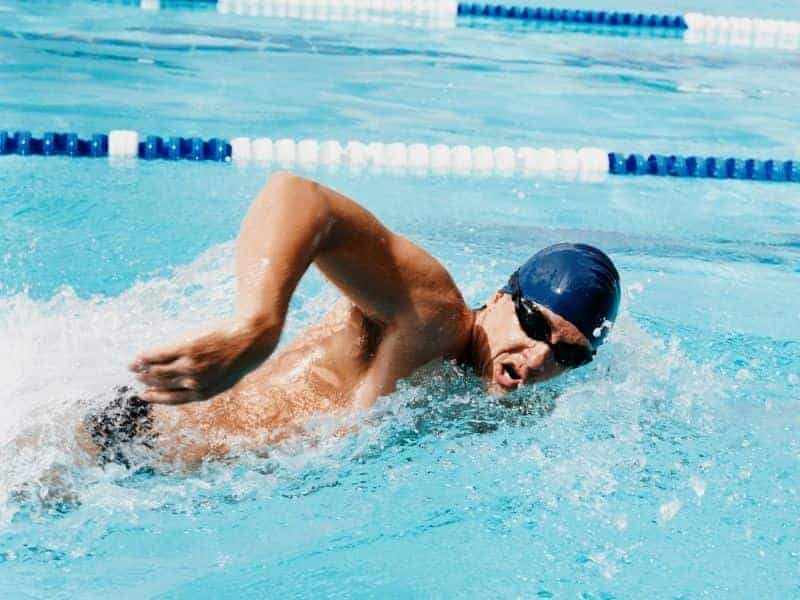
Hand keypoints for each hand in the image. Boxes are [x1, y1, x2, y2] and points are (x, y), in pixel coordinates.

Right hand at [130, 320, 279, 404]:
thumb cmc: (241, 356)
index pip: (173, 399)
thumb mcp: (227, 377)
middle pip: (163, 384)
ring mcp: (190, 365)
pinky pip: (159, 354)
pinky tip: (139, 357)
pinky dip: (146, 357)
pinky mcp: (186, 347)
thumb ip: (209, 383)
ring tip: (134, 366)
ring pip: (158, 370)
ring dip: (143, 369)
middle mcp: (194, 382)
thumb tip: (192, 385)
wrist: (251, 337)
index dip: (157, 397)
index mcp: (204, 392)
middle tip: (138, 378)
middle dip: (148, 382)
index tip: (145, 395)